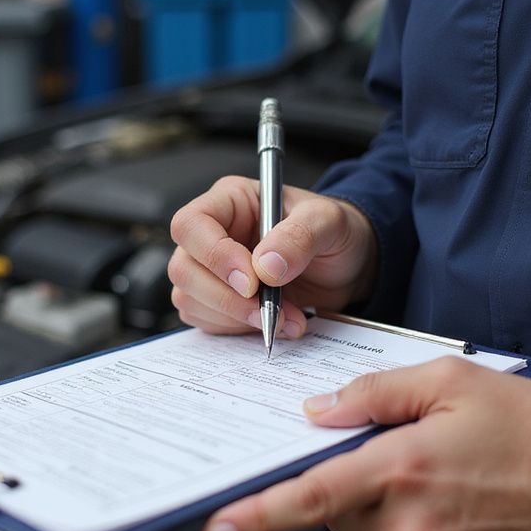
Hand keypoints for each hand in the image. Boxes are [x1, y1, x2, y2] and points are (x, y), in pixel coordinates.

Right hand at [168, 176, 378, 338]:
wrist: (346, 267)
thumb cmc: (335, 233)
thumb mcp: (330, 222)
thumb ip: (300, 236)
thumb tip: (266, 267)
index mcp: (230, 201)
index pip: (191, 224)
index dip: (214, 256)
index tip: (252, 282)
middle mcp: (212, 234)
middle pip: (183, 268)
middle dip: (226, 298)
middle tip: (269, 310)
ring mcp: (209, 270)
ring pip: (190, 299)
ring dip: (236, 318)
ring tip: (285, 318)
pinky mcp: (216, 300)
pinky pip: (205, 321)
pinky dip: (238, 329)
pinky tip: (273, 323)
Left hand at [201, 358, 530, 530]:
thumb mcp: (452, 381)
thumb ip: (375, 393)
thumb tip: (318, 412)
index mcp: (403, 469)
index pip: (312, 497)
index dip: (257, 515)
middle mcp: (412, 526)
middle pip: (336, 514)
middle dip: (348, 486)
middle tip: (394, 457)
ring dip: (378, 514)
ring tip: (434, 484)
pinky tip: (451, 516)